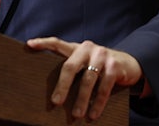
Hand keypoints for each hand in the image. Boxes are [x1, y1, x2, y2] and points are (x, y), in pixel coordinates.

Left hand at [26, 37, 143, 120]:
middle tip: (56, 102)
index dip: (43, 43)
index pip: (57, 43)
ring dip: (82, 100)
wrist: (129, 64)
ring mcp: (102, 56)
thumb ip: (72, 68)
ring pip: (88, 80)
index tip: (29, 44)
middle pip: (70, 66)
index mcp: (77, 48)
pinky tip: (93, 114)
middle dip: (62, 86)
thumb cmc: (99, 67)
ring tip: (76, 115)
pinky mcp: (114, 66)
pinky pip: (104, 87)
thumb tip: (53, 92)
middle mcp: (88, 48)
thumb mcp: (85, 63)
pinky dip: (98, 103)